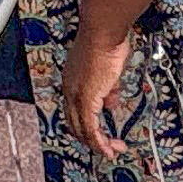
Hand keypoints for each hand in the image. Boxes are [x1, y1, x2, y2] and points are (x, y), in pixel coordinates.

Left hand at [64, 27, 134, 163]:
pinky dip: (100, 141)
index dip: (87, 125)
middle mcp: (70, 90)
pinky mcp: (86, 98)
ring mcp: (76, 95)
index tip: (102, 133)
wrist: (103, 31)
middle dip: (92, 139)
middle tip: (108, 146)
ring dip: (98, 144)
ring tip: (112, 150)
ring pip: (82, 130)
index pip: (75, 111)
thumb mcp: (108, 71)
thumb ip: (108, 89)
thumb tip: (111, 103)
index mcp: (72, 82)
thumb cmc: (106, 41)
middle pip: (75, 124)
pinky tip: (109, 147)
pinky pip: (91, 127)